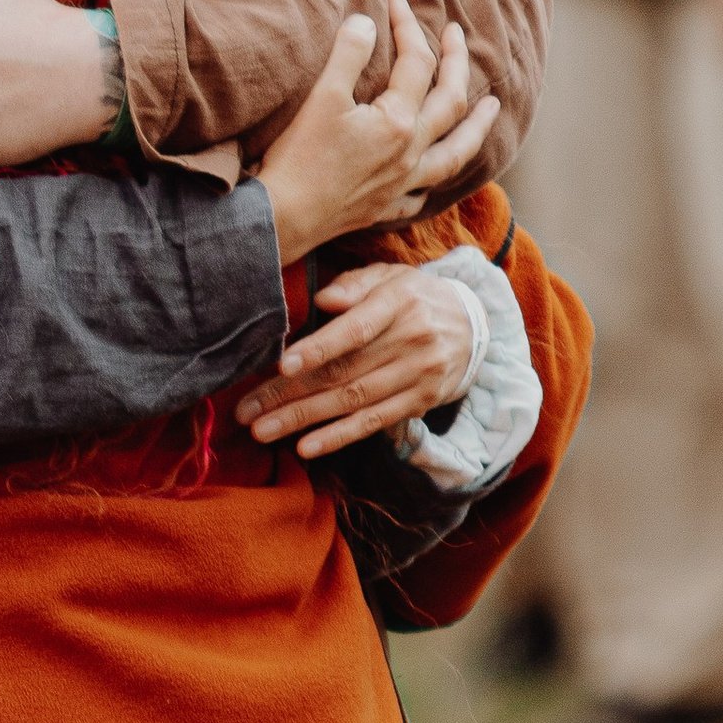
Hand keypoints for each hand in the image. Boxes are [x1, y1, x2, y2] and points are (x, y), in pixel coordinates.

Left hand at [238, 261, 479, 458]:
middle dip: (290, 394)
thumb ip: (355, 285)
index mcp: (399, 302)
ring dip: (304, 420)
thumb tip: (324, 299)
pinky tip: (306, 446)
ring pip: (353, 401)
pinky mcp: (420, 402)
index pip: (356, 330)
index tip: (282, 366)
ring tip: (263, 430)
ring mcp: (418, 375)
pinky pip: (374, 422)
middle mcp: (411, 340)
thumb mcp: (390, 277)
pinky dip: (338, 436)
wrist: (474, 325)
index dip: (318, 349)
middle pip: (343, 372)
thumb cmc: (414, 297)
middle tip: (247, 411)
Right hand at [256, 2, 498, 264]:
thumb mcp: (322, 96)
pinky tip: (431, 171)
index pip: (417, 63)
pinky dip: (432, 179)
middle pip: (451, 103)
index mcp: (398, 122)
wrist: (283, 217)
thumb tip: (367, 21)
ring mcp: (402, 185)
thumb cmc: (299, 157)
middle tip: (456, 34)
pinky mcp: (385, 209)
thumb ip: (349, 54)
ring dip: (477, 128)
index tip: (396, 0)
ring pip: (455, 154)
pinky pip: (422, 195)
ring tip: (491, 109)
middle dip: (457, 63)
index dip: (409, 26)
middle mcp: (410, 154)